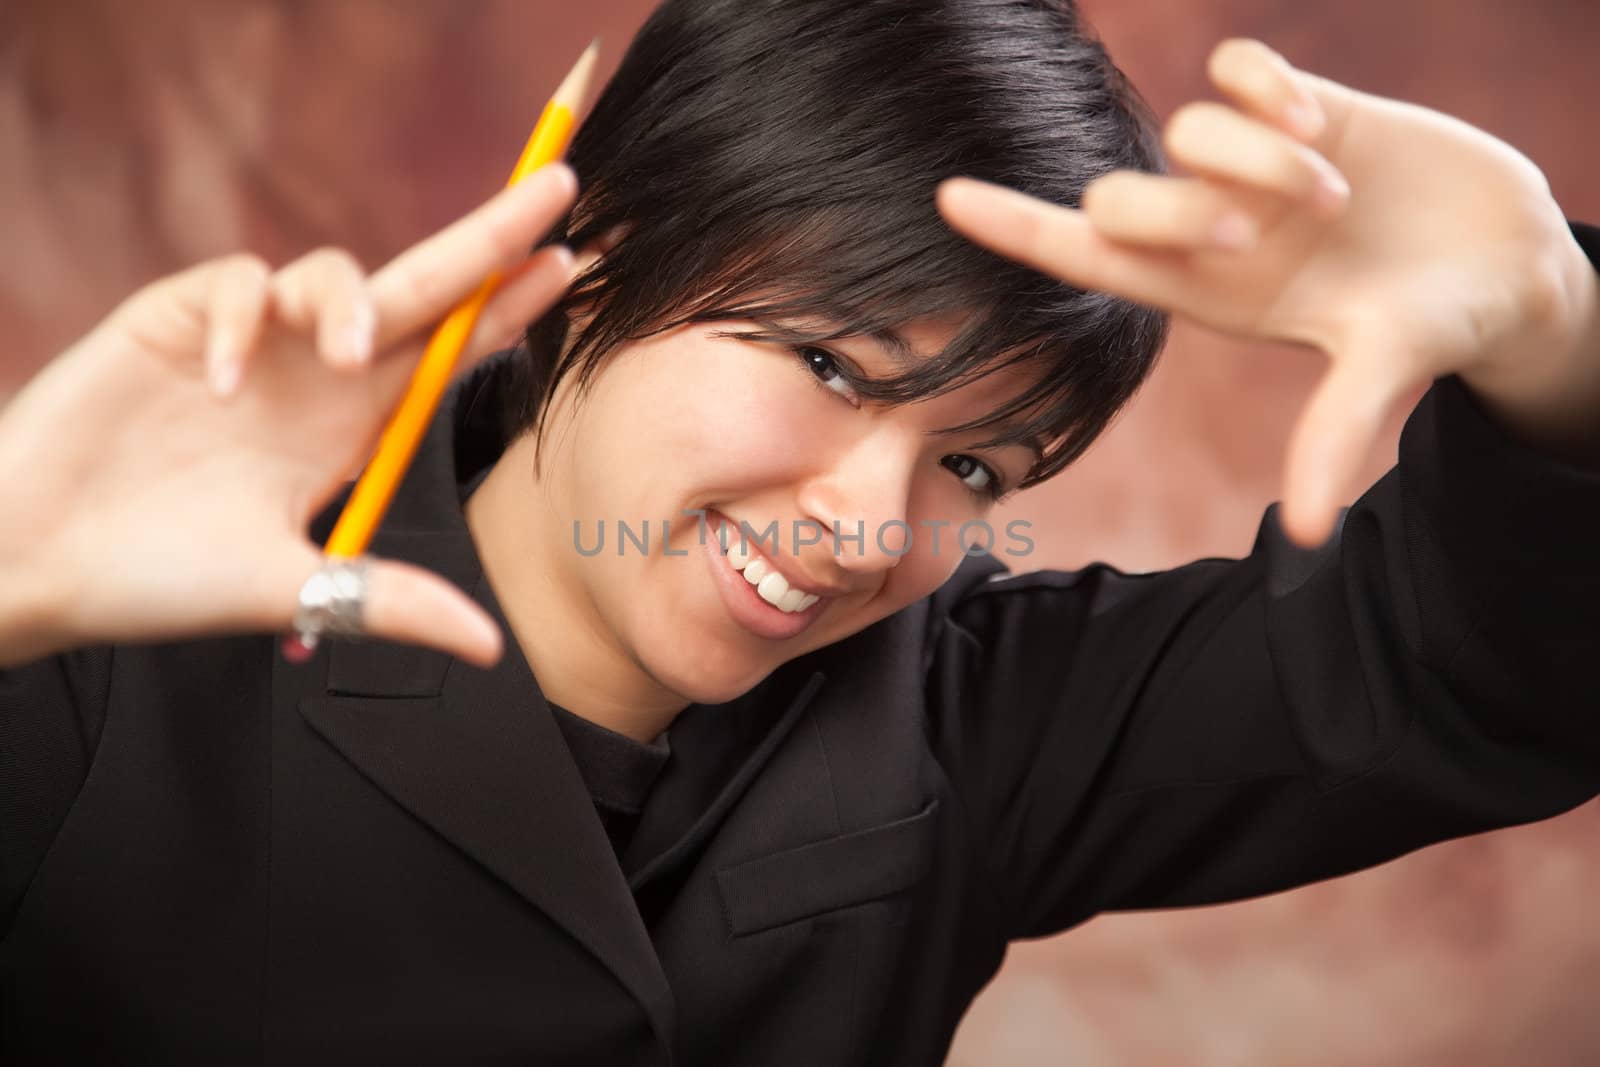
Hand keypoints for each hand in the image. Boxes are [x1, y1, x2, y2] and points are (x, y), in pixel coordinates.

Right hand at [0, 164, 578, 667]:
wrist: (38, 563)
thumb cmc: (160, 578)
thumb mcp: (299, 591)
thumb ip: (393, 604)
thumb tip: (491, 648)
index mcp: (352, 426)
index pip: (450, 355)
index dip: (508, 310)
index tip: (570, 266)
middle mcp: (314, 373)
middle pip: (420, 289)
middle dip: (488, 238)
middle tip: (559, 188)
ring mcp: (252, 342)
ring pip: (331, 274)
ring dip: (350, 302)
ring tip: (347, 359)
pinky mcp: (179, 318)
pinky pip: (233, 285)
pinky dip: (239, 322)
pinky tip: (219, 382)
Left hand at [937, 39, 1594, 545]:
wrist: (1508, 257)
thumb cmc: (1437, 322)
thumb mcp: (1388, 368)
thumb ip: (1339, 431)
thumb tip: (1310, 534)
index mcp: (1206, 295)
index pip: (1086, 257)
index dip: (1017, 229)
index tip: (947, 199)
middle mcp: (1212, 226)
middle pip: (1122, 197)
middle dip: (1182, 210)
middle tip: (1270, 231)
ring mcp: (1248, 164)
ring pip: (1186, 131)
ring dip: (1260, 159)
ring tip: (1336, 193)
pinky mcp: (1297, 105)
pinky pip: (1238, 68)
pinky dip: (1269, 89)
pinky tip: (1322, 120)